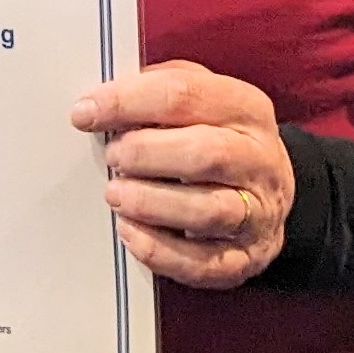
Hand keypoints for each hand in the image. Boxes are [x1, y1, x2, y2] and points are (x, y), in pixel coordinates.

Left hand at [72, 61, 293, 289]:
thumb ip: (159, 90)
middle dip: (145, 153)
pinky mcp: (244, 258)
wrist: (267, 196)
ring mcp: (257, 213)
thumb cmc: (219, 141)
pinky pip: (201, 262)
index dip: (127, 102)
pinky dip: (158, 249)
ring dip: (149, 203)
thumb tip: (101, 99)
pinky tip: (130, 232)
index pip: (186, 95)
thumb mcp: (201, 102)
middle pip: (205, 153)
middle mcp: (259, 160)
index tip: (87, 112)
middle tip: (112, 157)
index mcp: (246, 110)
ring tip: (116, 195)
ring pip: (207, 210)